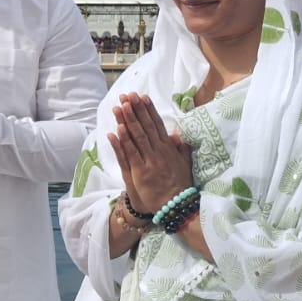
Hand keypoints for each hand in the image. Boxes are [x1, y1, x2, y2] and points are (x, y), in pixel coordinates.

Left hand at [108, 93, 193, 212]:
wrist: (177, 205)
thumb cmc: (180, 185)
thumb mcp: (184, 163)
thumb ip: (181, 148)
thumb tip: (177, 134)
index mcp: (168, 148)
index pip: (157, 124)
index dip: (148, 110)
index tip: (142, 97)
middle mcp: (158, 151)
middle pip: (145, 126)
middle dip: (136, 110)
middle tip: (127, 95)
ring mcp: (149, 161)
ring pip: (136, 137)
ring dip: (127, 121)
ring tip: (119, 107)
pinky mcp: (140, 172)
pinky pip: (130, 154)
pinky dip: (123, 142)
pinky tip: (116, 130)